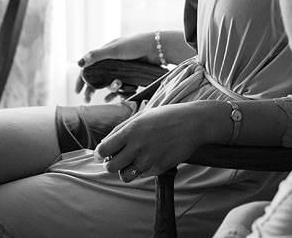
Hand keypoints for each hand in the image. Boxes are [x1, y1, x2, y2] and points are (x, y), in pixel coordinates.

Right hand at [74, 32, 158, 101]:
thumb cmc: (135, 45)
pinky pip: (122, 87)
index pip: (89, 67)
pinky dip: (118, 93)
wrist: (157, 48)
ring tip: (114, 90)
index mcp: (106, 53)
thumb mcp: (114, 50)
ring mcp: (122, 69)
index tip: (77, 90)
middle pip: (98, 77)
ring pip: (110, 83)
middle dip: (91, 89)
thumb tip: (79, 63)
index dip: (82, 79)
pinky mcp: (131, 75)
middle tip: (87, 100)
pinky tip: (117, 97)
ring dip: (109, 89)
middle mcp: (112, 61)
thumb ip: (97, 55)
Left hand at [95, 103, 214, 181]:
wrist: (191, 123)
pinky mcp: (159, 168)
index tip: (103, 152)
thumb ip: (121, 130)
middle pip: (110, 167)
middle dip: (110, 164)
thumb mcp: (140, 116)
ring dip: (125, 171)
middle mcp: (137, 146)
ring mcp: (149, 159)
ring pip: (125, 176)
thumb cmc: (164, 117)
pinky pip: (142, 175)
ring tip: (132, 162)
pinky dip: (142, 170)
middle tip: (117, 159)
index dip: (100, 153)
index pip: (103, 149)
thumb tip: (103, 145)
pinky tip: (151, 158)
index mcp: (130, 131)